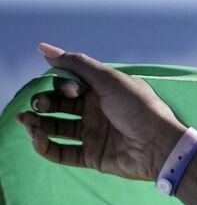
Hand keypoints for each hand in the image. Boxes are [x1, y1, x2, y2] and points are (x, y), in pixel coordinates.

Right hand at [12, 42, 189, 181]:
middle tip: (36, 106)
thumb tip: (43, 48)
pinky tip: (38, 139)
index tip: (71, 91)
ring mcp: (93, 135)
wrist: (161, 146)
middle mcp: (95, 112)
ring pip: (55, 128)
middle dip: (42, 104)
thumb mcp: (110, 80)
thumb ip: (77, 64)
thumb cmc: (140, 109)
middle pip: (58, 106)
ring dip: (37, 123)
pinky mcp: (92, 156)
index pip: (68, 85)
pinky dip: (46, 147)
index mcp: (101, 92)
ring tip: (26, 121)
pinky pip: (62, 152)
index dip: (61, 86)